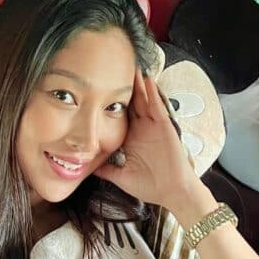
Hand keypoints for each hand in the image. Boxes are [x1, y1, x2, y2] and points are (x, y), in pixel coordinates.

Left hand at [93, 69, 202, 212]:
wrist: (173, 193)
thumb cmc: (151, 186)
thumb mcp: (121, 177)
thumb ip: (105, 170)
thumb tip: (85, 167)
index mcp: (130, 138)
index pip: (118, 115)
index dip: (108, 101)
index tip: (97, 87)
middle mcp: (142, 129)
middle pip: (131, 102)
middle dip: (123, 86)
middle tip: (113, 67)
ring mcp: (154, 126)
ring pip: (144, 100)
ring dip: (138, 84)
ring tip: (130, 65)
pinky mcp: (165, 127)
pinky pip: (158, 106)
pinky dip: (153, 93)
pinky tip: (148, 80)